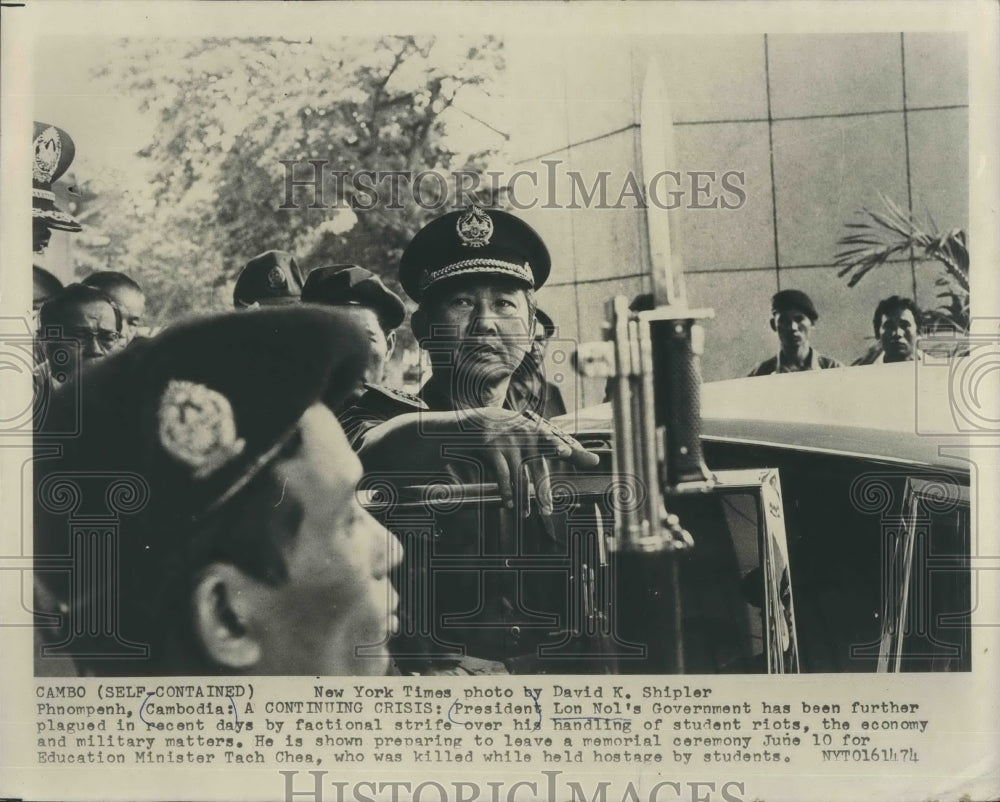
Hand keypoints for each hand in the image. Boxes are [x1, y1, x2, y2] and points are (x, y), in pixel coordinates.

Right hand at [452, 407, 599, 513]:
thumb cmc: (516, 431)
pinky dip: (505, 491)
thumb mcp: (536, 434)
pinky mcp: (492, 449)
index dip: (558, 445)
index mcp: (538, 432)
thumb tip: (597, 461)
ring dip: (522, 498)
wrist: (479, 421)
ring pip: (518, 476)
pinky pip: (501, 474)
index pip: (551, 439)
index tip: (566, 451)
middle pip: (536, 467)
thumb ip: (566, 449)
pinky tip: (509, 504)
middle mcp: (524, 436)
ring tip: (526, 515)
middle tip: (547, 510)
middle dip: (541, 490)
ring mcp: (507, 443)